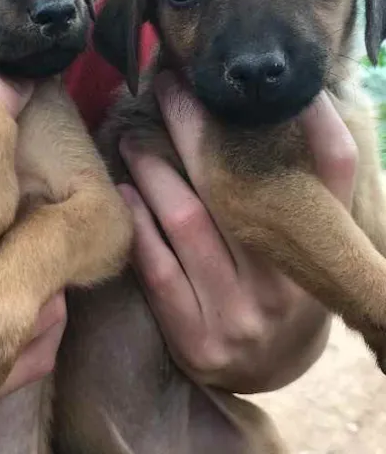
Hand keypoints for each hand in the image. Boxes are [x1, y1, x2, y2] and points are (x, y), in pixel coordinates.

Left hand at [119, 73, 357, 392]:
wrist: (265, 370)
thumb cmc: (283, 285)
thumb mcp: (309, 241)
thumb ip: (312, 181)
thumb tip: (300, 102)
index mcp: (322, 254)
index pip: (328, 170)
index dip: (303, 119)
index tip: (242, 83)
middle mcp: (285, 287)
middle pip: (233, 190)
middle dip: (192, 131)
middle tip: (166, 92)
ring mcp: (238, 318)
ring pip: (187, 221)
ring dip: (153, 171)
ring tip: (133, 141)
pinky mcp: (196, 341)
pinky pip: (158, 269)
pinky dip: (139, 224)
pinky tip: (125, 193)